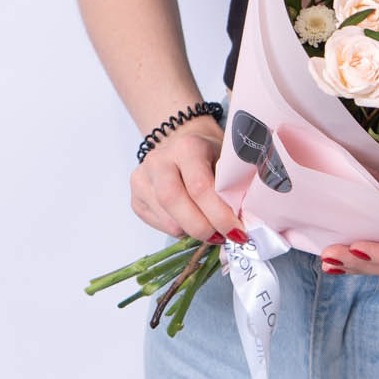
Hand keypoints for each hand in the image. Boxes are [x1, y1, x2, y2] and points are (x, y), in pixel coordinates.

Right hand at [129, 117, 244, 246]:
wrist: (182, 141)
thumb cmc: (210, 153)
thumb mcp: (226, 159)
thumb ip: (232, 185)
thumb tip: (243, 222)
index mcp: (187, 146)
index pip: (199, 186)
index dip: (219, 214)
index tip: (237, 231)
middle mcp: (159, 160)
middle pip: (174, 202)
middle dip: (202, 227)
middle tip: (222, 237)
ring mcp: (142, 178)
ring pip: (166, 218)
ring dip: (192, 231)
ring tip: (211, 230)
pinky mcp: (135, 197)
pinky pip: (157, 224)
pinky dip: (178, 230)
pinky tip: (191, 223)